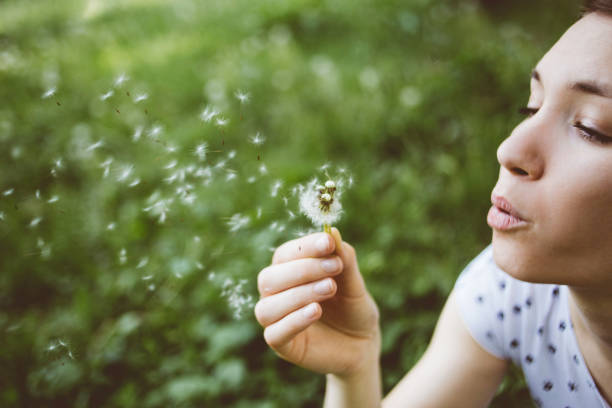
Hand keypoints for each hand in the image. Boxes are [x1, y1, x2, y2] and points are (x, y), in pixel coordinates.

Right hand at [254, 228, 379, 376]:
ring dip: (299, 294)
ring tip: (330, 288)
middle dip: (302, 270)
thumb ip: (344, 260)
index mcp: (289, 272)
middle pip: (270, 278)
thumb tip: (333, 232)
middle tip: (335, 268)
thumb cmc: (353, 308)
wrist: (363, 344)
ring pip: (268, 306)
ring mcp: (277, 321)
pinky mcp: (283, 346)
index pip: (285, 254)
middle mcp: (276, 294)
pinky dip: (294, 320)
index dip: (305, 247)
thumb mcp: (354, 284)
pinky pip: (275, 333)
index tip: (328, 242)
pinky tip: (316, 311)